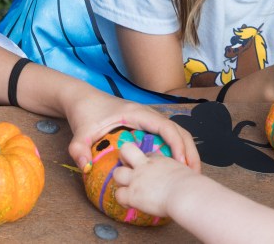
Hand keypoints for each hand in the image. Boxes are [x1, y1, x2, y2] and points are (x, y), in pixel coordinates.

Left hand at [62, 90, 199, 172]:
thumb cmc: (85, 112)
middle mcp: (147, 114)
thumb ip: (79, 148)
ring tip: (190, 173)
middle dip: (189, 150)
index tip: (181, 164)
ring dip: (185, 150)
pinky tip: (175, 167)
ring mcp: (148, 119)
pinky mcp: (146, 125)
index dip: (177, 145)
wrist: (82, 99)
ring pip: (176, 133)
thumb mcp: (80, 132)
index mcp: (137, 113)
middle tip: (193, 174)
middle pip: (178, 129)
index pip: (165, 127)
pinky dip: (176, 149)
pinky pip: (167, 136)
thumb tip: (85, 167)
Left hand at [112, 141, 197, 216]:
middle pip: (125, 150)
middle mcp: (144, 165)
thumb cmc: (190, 184)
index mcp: (158, 159)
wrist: (185, 193)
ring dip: (121, 180)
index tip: (149, 170)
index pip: (146, 154)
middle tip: (130, 168)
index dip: (145, 161)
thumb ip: (176, 170)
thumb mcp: (183, 170)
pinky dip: (123, 200)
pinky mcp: (132, 194)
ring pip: (117, 173)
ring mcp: (136, 178)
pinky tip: (130, 203)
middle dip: (124, 157)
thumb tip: (175, 177)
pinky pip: (119, 195)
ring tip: (128, 187)